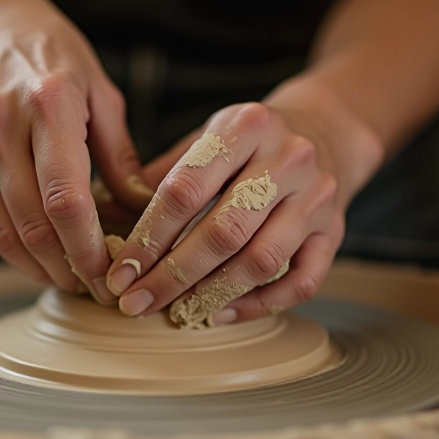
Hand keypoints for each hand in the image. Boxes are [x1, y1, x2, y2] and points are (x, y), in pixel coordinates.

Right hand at [0, 0, 151, 302]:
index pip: (67, 199)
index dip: (88, 249)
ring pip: (4, 231)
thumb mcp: (101, 92)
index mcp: (48, 103)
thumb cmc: (54, 57)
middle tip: (99, 291)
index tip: (111, 274)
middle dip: (69, 269)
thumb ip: (120, 156)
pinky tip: (42, 261)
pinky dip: (14, 249)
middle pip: (34, 224)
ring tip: (74, 283)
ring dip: (40, 269)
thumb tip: (146, 213)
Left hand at [104, 98, 351, 327]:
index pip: (187, 189)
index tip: (120, 270)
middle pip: (223, 231)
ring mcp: (316, 198)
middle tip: (136, 301)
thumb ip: (160, 176)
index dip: (148, 236)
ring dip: (211, 293)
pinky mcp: (334, 232)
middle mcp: (288, 159)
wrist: (325, 130)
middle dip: (172, 274)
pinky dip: (258, 305)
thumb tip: (104, 217)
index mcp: (246, 127)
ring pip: (261, 260)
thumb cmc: (250, 142)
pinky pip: (300, 283)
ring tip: (175, 310)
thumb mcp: (206, 138)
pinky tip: (220, 311)